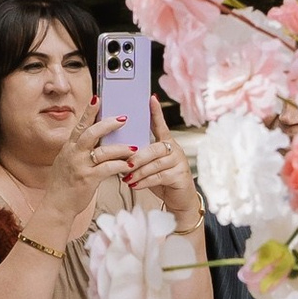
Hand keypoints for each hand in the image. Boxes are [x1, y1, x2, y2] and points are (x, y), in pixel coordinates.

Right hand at [38, 109, 122, 245]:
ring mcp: (79, 166)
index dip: (89, 111)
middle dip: (108, 124)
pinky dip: (120, 166)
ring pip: (103, 151)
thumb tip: (98, 139)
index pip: (79, 125)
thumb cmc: (65, 184)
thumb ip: (80, 150)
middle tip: (123, 118)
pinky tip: (129, 166)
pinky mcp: (87, 179)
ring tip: (134, 147)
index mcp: (69, 148)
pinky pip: (107, 169)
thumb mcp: (68, 162)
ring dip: (121, 148)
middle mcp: (73, 154)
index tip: (98, 98)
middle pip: (90, 132)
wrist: (56, 205)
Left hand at [125, 105, 200, 229]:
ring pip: (155, 163)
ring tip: (126, 178)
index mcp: (165, 142)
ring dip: (138, 171)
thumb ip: (139, 155)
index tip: (151, 98)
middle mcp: (174, 149)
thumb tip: (117, 149)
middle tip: (124, 164)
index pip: (160, 124)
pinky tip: (135, 185)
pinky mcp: (180, 175)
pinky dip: (145, 181)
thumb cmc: (161, 180)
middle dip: (137, 156)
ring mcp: (179, 162)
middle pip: (154, 148)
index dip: (156, 112)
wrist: (178, 200)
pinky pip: (159, 176)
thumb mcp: (149, 165)